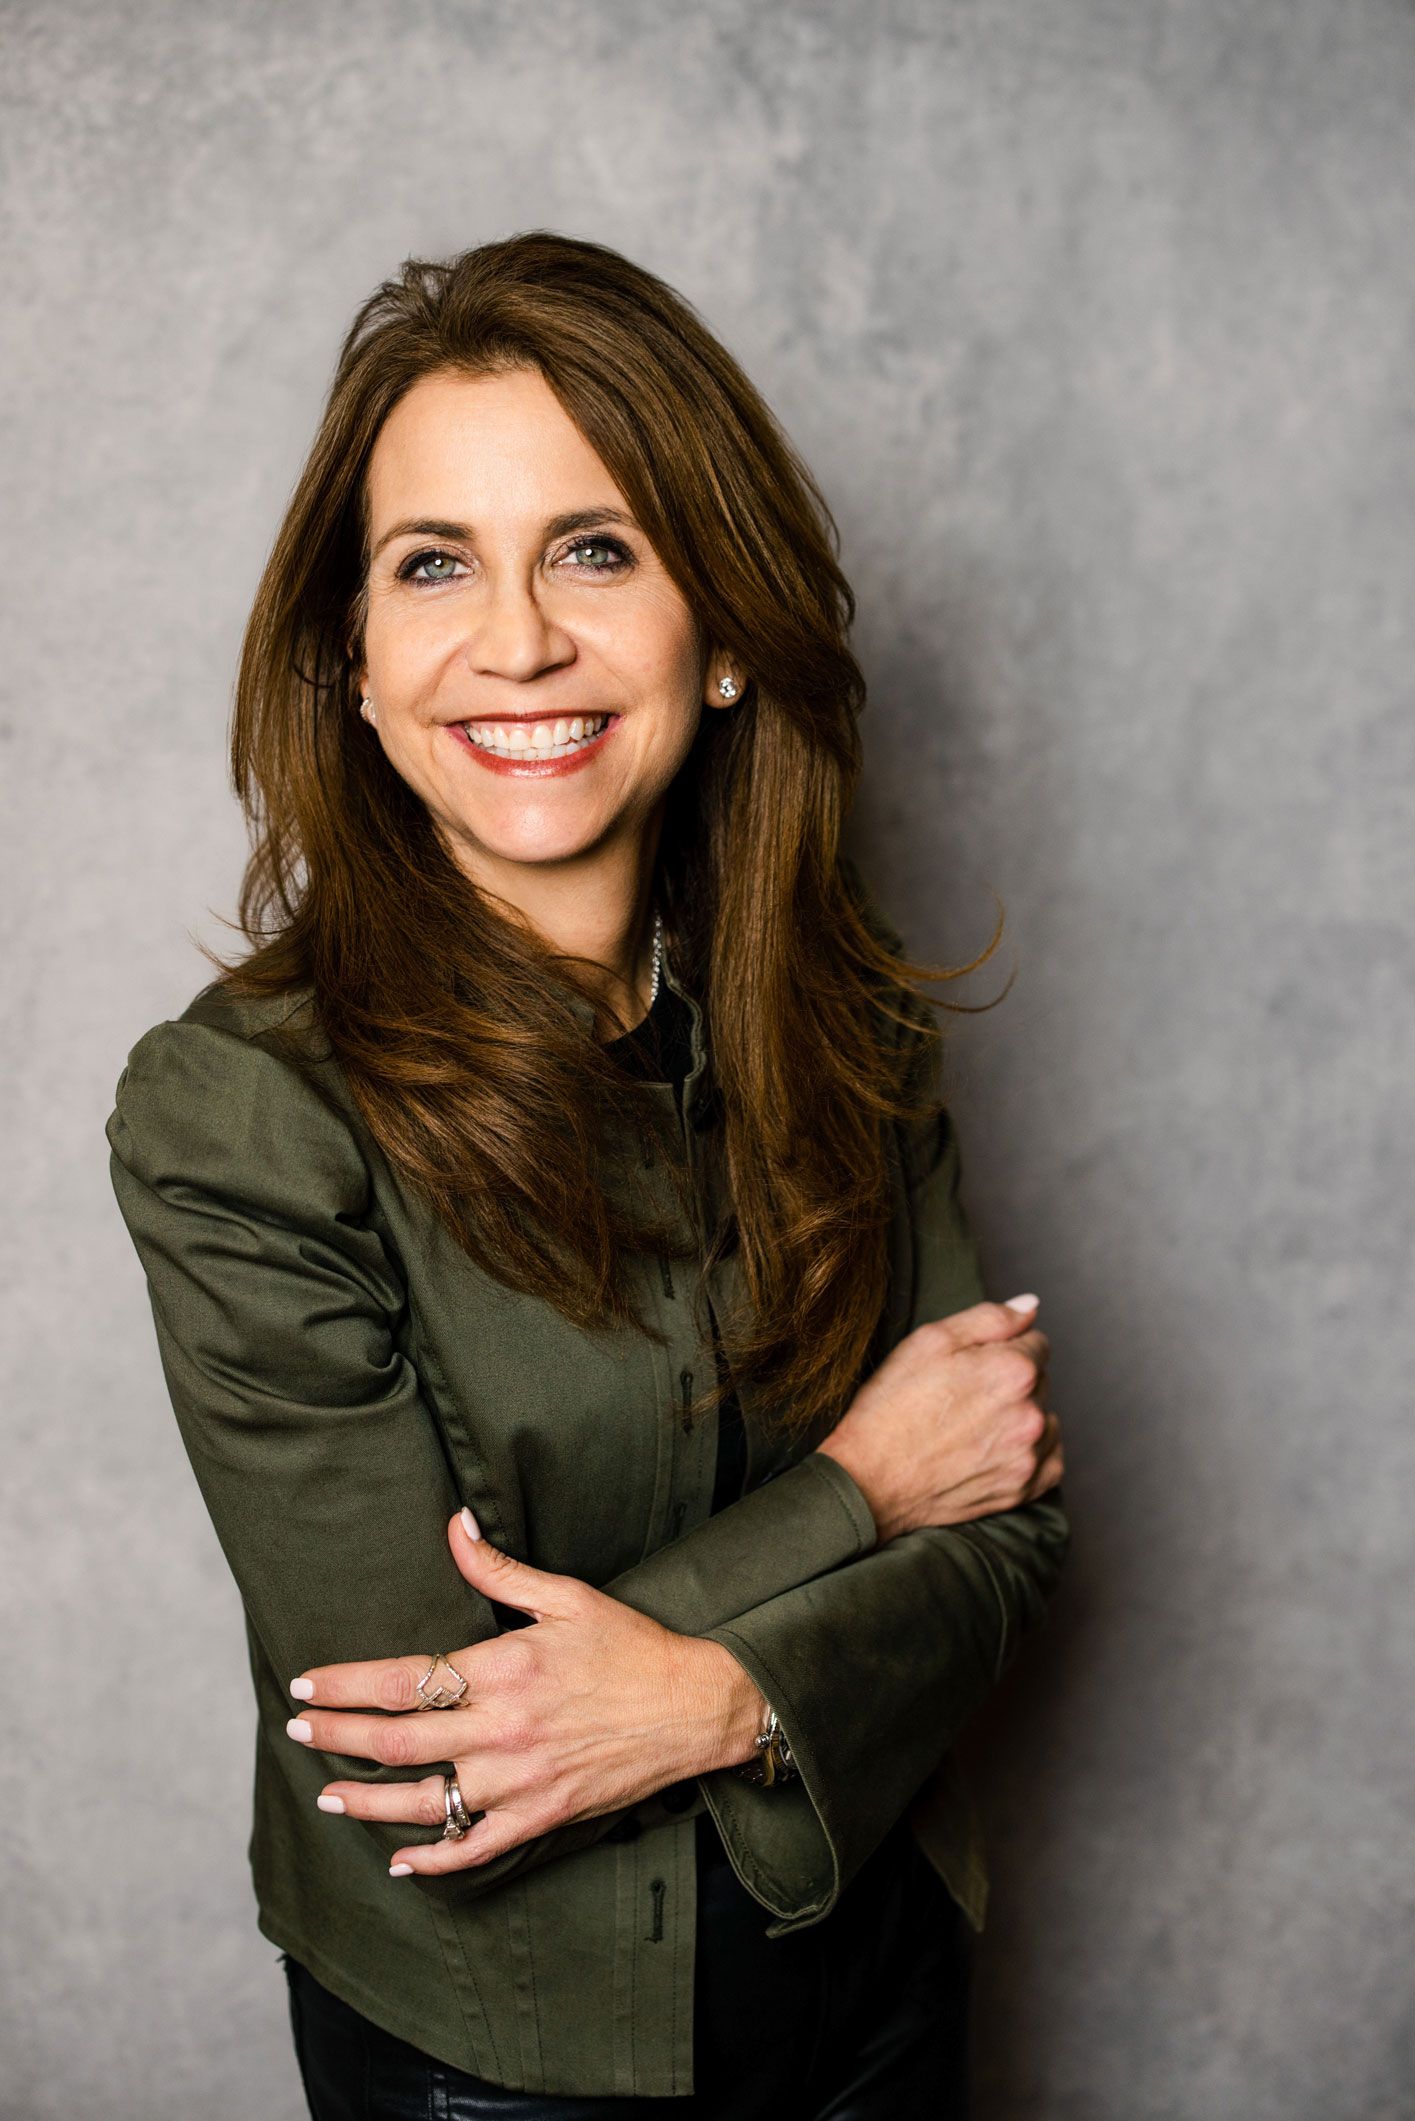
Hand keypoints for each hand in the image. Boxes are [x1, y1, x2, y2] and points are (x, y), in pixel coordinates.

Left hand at [284, 1509, 767, 1876]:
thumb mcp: (566, 1595)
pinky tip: (400, 1859)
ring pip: (423, 1801)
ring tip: (329, 1793)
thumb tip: (453, 1524)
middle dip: (339, 1736)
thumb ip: (498, 1567)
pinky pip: (474, 1849)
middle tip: (298, 1732)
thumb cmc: (630, 1648)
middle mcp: (501, 1731)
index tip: (305, 1685)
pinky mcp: (540, 1817)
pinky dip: (432, 1859)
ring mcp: (518, 1782)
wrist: (692, 1708)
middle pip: (398, 1740)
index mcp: (503, 1669)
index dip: (345, 1685)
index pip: (403, 1679)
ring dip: (368, 1799)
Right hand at [817, 1295, 1062, 1543]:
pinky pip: (1050, 1461)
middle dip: (1010, 1382)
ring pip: (1045, 1420)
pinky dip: (1032, 1453)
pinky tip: (996, 1451)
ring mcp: (1029, 1457)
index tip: (970, 1366)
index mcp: (1014, 1370)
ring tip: (975, 1426)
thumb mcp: (930, 1341)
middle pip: (1040, 1381)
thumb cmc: (892, 1407)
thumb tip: (1031, 1306)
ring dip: (1022, 1417)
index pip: (1036, 1343)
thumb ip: (990, 1318)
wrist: (869, 1481)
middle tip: (962, 1397)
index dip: (1002, 1348)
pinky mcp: (1023, 1491)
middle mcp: (1031, 1414)